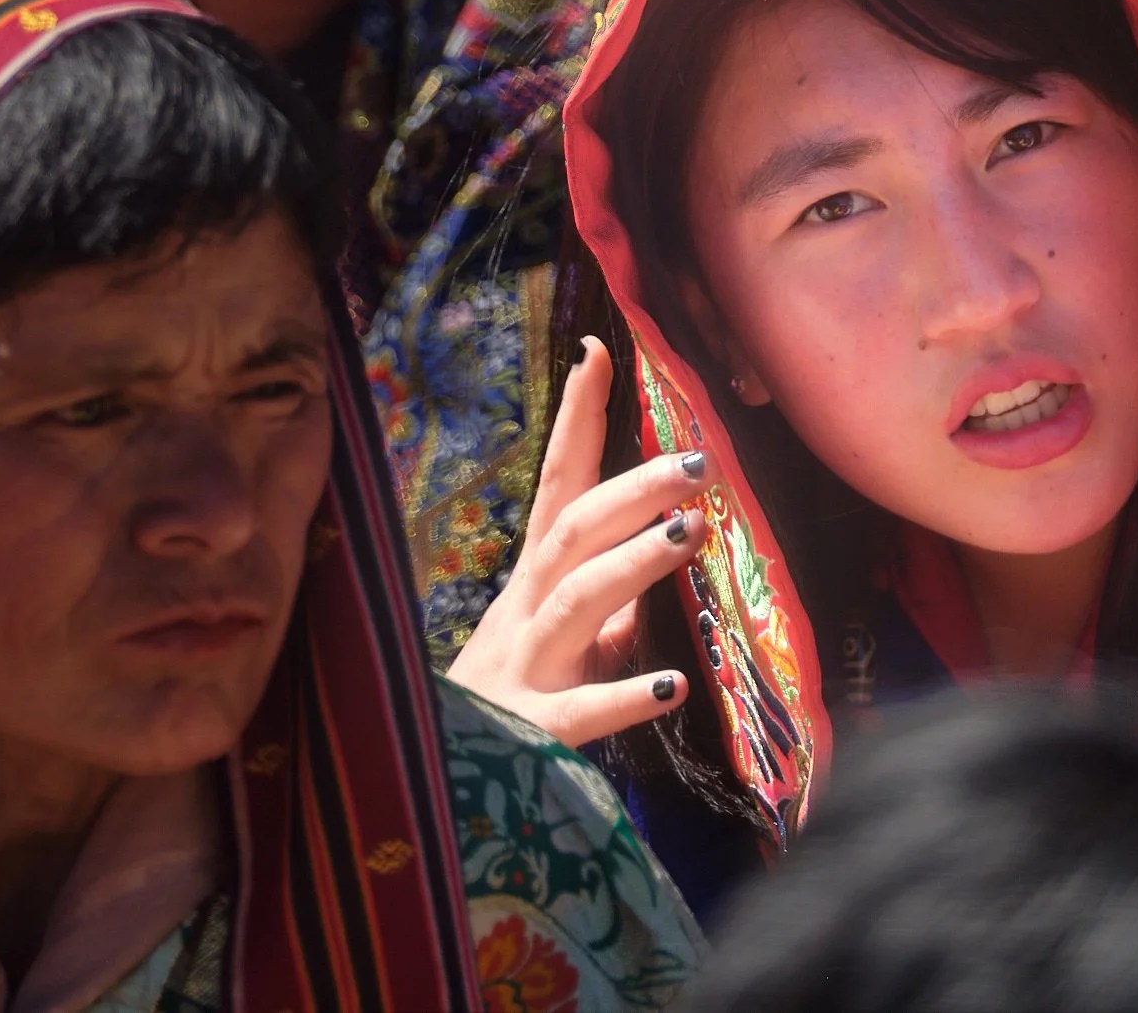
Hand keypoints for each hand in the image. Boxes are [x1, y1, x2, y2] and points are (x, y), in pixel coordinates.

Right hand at [447, 338, 707, 745]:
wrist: (439, 787)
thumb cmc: (513, 701)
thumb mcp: (562, 642)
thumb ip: (608, 604)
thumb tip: (658, 554)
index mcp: (535, 580)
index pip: (559, 484)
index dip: (578, 420)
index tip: (599, 351)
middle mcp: (525, 610)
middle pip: (574, 531)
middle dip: (633, 490)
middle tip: (698, 461)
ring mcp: (524, 667)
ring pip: (576, 601)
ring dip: (632, 564)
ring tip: (691, 534)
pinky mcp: (530, 732)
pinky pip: (581, 710)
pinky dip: (625, 693)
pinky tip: (671, 683)